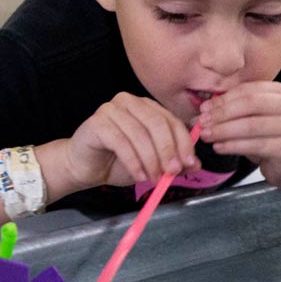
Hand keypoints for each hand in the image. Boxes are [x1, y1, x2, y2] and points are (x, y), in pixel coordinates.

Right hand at [64, 92, 199, 189]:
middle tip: (172, 172)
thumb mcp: (152, 164)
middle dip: (168, 150)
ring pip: (140, 134)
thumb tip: (195, 164)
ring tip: (154, 179)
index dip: (183, 142)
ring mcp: (112, 109)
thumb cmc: (117, 162)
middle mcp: (130, 102)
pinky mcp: (98, 122)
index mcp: (146, 107)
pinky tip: (138, 176)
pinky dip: (133, 162)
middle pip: (157, 124)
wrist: (85, 167)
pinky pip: (121, 142)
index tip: (189, 163)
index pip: (171, 120)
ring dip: (150, 160)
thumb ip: (173, 161)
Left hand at [198, 82, 280, 187]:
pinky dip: (233, 146)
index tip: (204, 108)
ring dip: (224, 131)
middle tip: (202, 122)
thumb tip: (204, 107)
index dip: (224, 99)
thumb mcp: (259, 117)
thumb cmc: (273, 137)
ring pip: (251, 126)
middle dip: (222, 113)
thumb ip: (238, 107)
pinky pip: (256, 145)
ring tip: (206, 135)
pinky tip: (220, 147)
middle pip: (250, 104)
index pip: (249, 90)